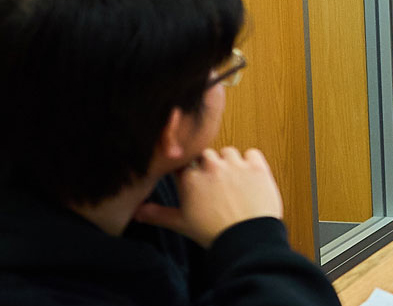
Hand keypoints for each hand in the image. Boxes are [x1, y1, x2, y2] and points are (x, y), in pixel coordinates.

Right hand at [134, 147, 284, 247]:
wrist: (247, 240)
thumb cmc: (213, 233)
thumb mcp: (181, 224)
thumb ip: (157, 214)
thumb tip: (136, 212)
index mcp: (190, 179)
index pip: (183, 162)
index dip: (189, 170)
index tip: (194, 179)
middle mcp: (210, 166)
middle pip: (205, 155)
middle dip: (209, 167)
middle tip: (215, 186)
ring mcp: (234, 165)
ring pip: (228, 152)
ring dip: (229, 163)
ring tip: (233, 184)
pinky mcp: (257, 167)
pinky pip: (252, 153)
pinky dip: (251, 163)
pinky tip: (249, 178)